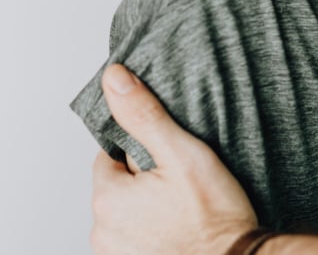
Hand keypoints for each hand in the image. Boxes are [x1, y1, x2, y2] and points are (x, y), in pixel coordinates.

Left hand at [90, 64, 257, 254]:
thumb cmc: (214, 218)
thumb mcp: (182, 153)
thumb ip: (144, 115)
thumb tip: (115, 79)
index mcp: (107, 199)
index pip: (110, 155)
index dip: (142, 152)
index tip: (170, 161)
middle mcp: (103, 232)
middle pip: (119, 185)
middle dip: (144, 180)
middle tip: (182, 184)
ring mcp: (117, 254)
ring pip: (128, 212)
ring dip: (149, 207)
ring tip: (184, 208)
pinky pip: (138, 237)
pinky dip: (155, 230)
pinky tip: (181, 228)